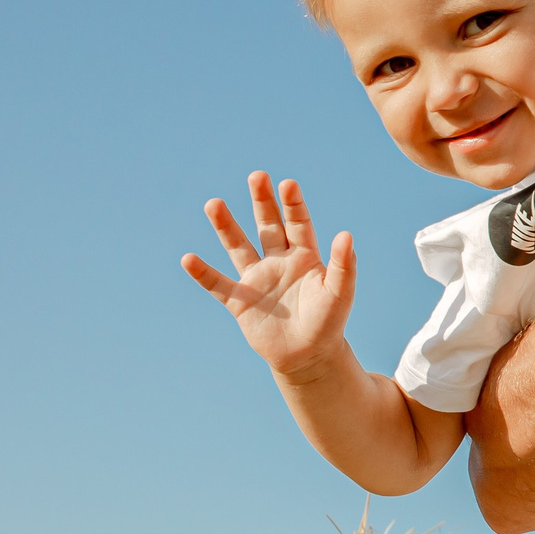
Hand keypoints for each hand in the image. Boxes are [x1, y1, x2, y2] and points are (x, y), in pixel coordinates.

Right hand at [181, 172, 355, 379]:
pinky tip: (188, 259)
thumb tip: (346, 235)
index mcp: (304, 256)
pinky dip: (204, 274)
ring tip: (214, 203)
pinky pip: (219, 285)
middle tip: (257, 176)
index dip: (293, 204)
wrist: (309, 357)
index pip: (298, 224)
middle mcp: (278, 262)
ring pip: (239, 247)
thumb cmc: (329, 322)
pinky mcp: (240, 302)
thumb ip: (343, 265)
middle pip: (268, 226)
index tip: (288, 184)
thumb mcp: (340, 293)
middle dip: (262, 202)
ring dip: (226, 227)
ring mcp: (257, 279)